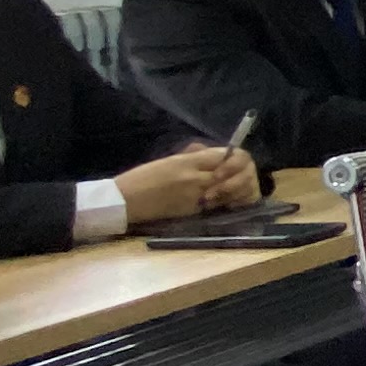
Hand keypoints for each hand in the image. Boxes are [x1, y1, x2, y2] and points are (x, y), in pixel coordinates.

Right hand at [111, 144, 262, 223]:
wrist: (124, 200)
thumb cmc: (143, 179)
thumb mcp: (170, 162)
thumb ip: (194, 159)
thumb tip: (216, 157)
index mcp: (188, 160)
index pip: (225, 155)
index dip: (235, 159)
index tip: (235, 164)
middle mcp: (195, 175)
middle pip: (232, 172)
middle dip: (241, 176)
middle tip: (241, 180)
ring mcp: (194, 194)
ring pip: (228, 190)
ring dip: (234, 191)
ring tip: (232, 193)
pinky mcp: (191, 210)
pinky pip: (215, 205)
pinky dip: (222, 203)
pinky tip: (221, 203)